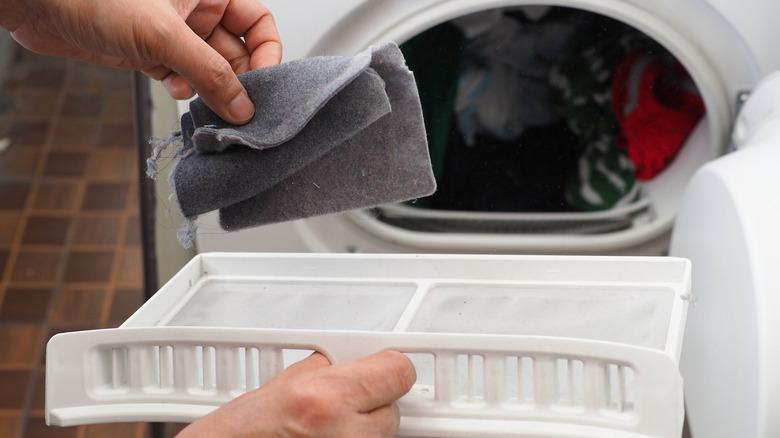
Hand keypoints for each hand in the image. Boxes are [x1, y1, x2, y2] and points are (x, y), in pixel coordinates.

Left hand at [1, 0, 281, 123]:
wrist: (37, 3)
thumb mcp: (163, 34)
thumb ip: (208, 72)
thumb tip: (241, 106)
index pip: (258, 23)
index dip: (267, 53)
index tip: (262, 84)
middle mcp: (196, 11)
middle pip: (237, 51)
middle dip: (237, 80)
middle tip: (236, 107)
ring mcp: (174, 34)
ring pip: (210, 69)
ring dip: (209, 89)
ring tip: (202, 100)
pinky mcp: (153, 54)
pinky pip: (184, 77)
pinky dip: (183, 89)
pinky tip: (172, 88)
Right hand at [177, 350, 416, 436]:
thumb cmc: (240, 433)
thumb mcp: (282, 385)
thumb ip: (329, 367)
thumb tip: (360, 359)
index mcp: (327, 399)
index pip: (398, 371)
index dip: (390, 367)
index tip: (386, 367)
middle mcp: (346, 434)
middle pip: (392, 408)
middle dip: (371, 403)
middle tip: (342, 404)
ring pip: (382, 434)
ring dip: (362, 428)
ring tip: (325, 428)